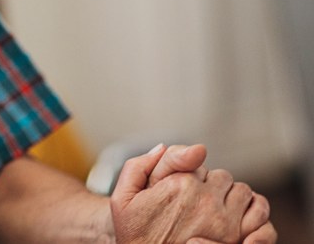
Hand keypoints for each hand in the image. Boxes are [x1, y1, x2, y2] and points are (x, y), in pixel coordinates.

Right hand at [110, 143, 273, 242]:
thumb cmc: (133, 231)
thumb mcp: (122, 196)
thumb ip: (140, 166)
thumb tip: (164, 146)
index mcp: (178, 184)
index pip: (196, 161)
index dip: (187, 172)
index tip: (178, 188)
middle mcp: (204, 199)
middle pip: (221, 176)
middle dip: (210, 184)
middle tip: (194, 202)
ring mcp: (223, 219)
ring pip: (241, 190)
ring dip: (230, 196)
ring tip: (213, 210)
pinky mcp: (237, 236)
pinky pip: (258, 210)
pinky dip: (251, 209)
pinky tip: (235, 216)